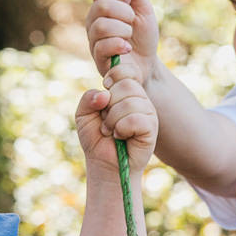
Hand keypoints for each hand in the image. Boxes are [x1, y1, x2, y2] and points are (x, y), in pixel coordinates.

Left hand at [75, 48, 157, 170]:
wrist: (105, 164)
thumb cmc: (96, 139)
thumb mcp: (83, 115)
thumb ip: (88, 98)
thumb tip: (104, 94)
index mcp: (126, 92)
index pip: (126, 70)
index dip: (114, 76)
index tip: (104, 91)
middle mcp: (139, 99)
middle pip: (127, 84)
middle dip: (109, 105)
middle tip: (106, 120)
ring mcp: (148, 113)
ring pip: (131, 102)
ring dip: (113, 120)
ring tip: (111, 131)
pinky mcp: (152, 127)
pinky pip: (136, 119)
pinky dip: (122, 129)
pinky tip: (121, 136)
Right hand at [86, 0, 164, 78]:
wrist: (147, 65)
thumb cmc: (143, 37)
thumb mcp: (144, 11)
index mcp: (103, 4)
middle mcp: (94, 19)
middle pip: (102, 5)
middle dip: (125, 12)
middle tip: (132, 21)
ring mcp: (93, 38)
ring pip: (102, 26)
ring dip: (123, 30)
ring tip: (129, 37)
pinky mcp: (96, 57)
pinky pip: (103, 45)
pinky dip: (119, 45)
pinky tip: (126, 49)